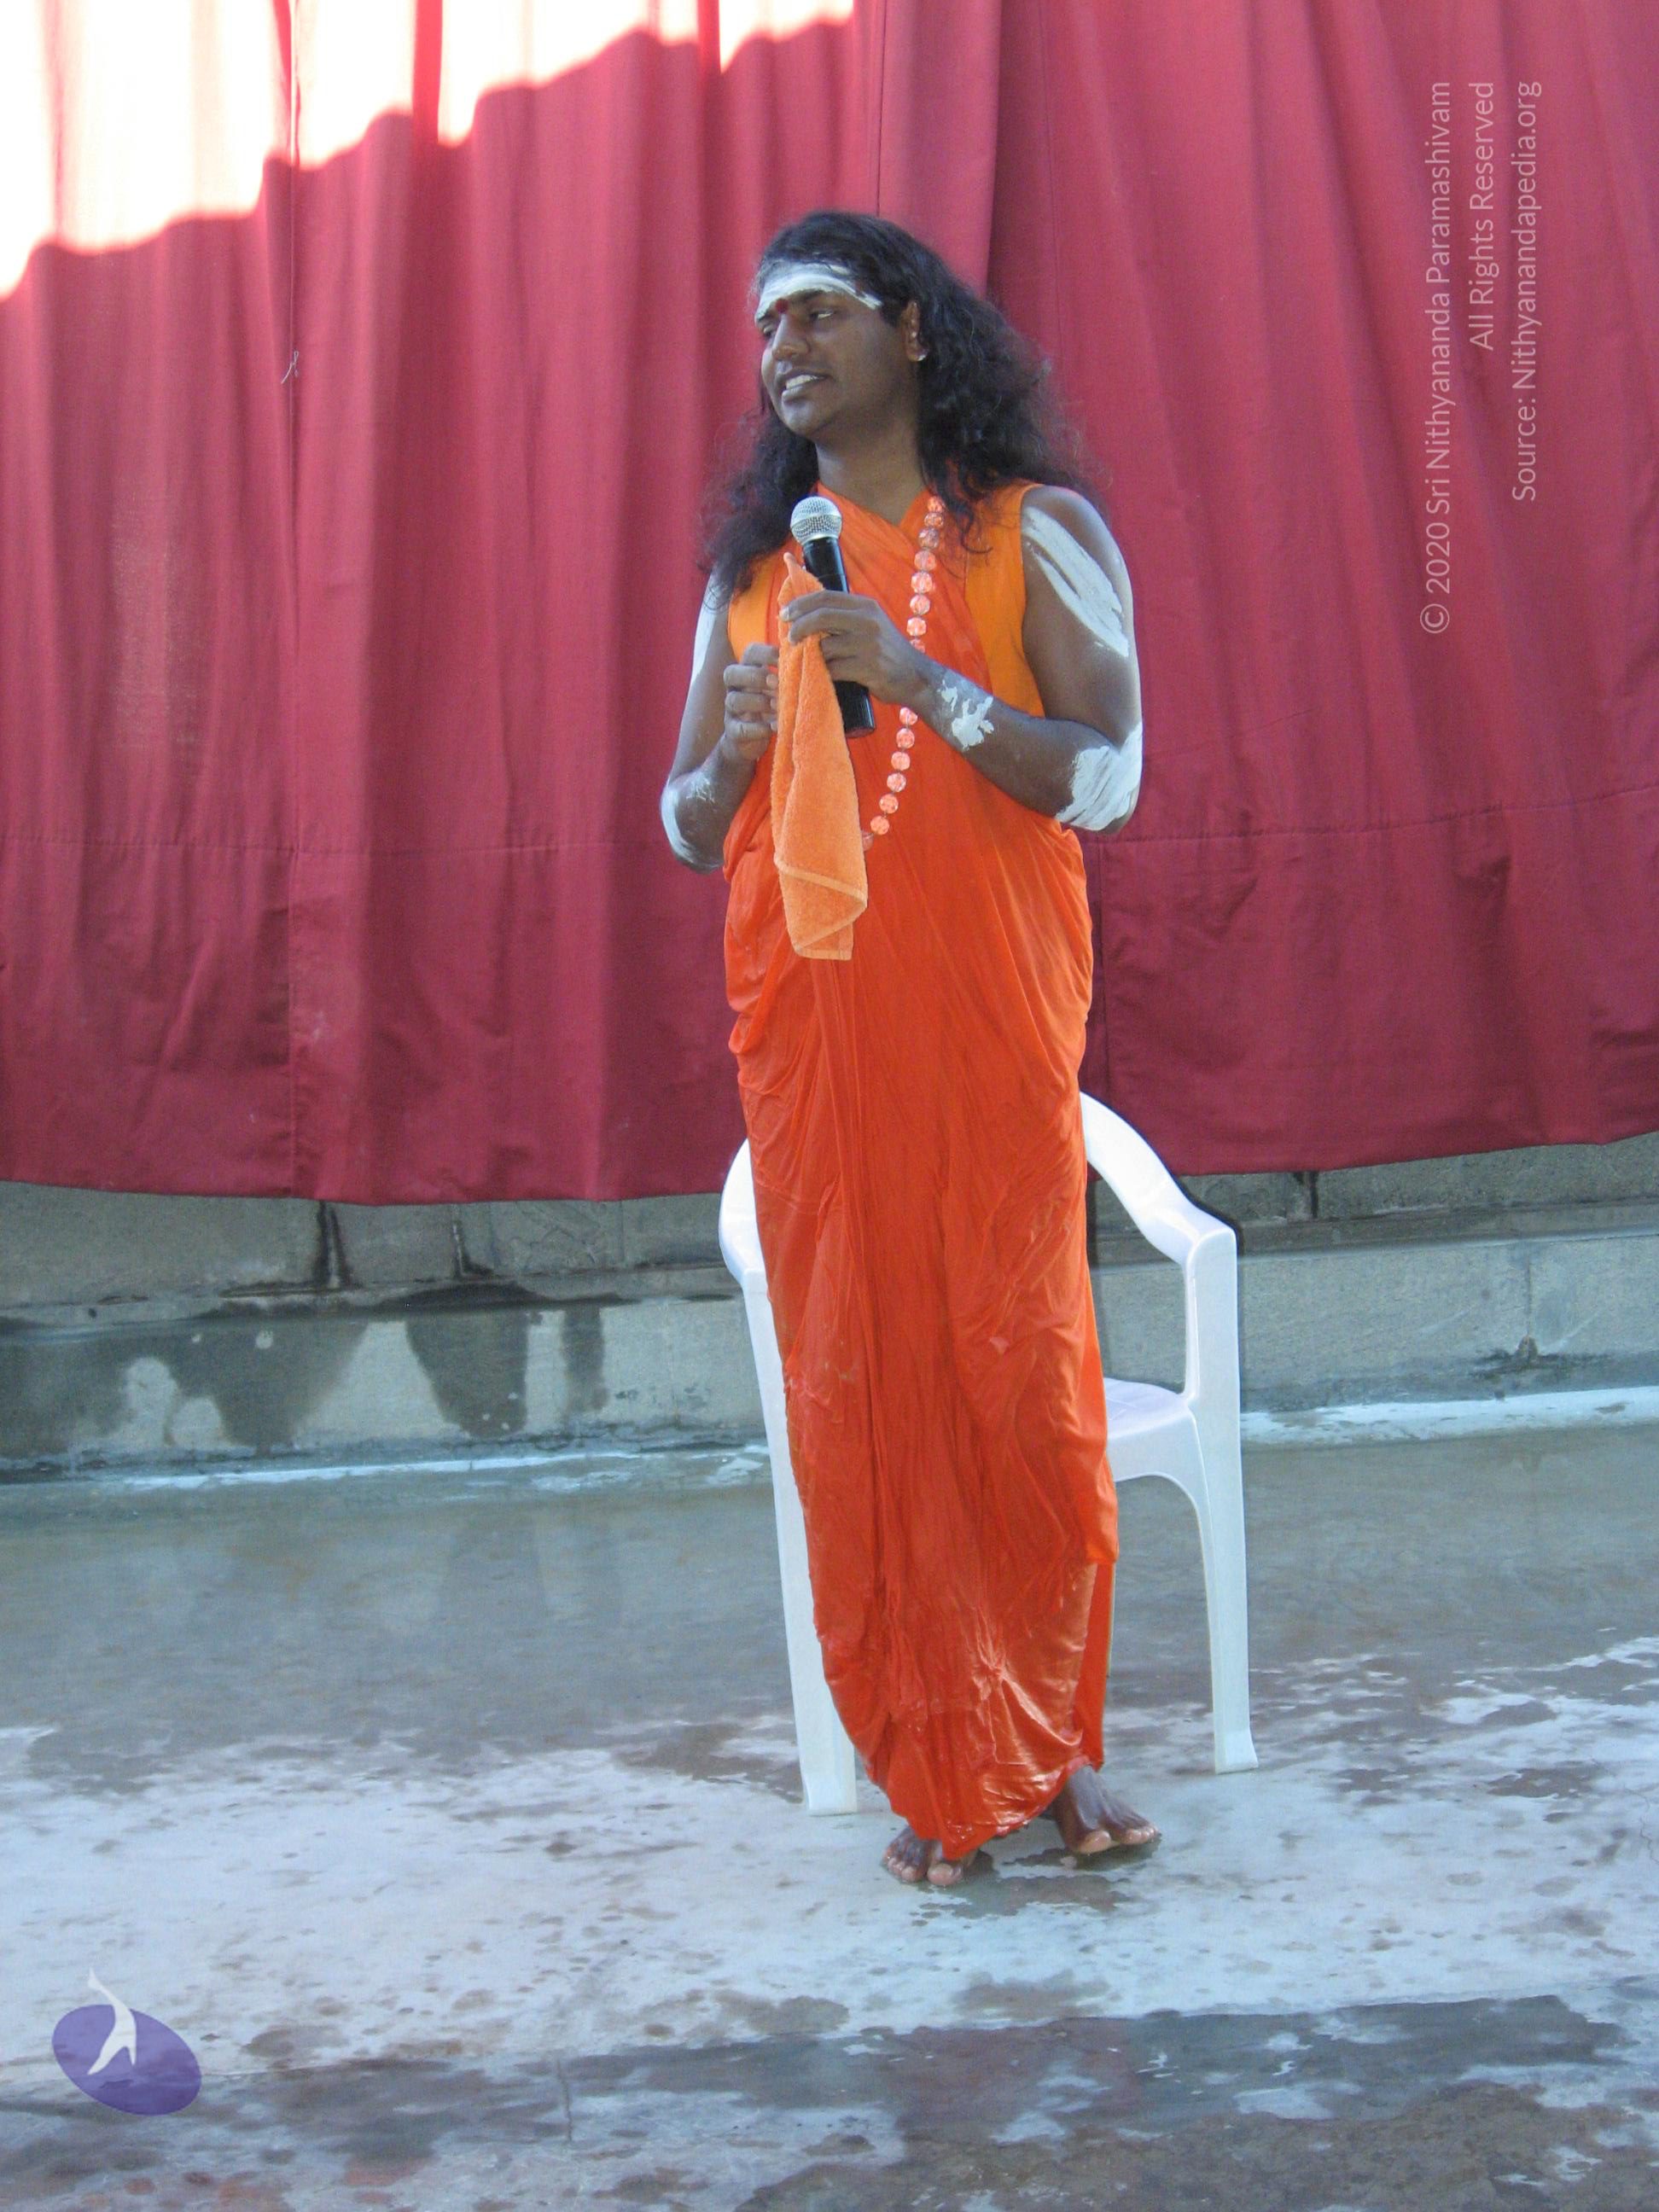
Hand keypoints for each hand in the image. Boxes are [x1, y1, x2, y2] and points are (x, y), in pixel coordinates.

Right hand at [721, 642, 777, 761]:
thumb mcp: (777, 688)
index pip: (750, 653)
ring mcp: (731, 710)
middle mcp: (735, 688)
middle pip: (732, 673)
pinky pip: (739, 728)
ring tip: (778, 706)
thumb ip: (787, 674)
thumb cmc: (770, 707)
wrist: (750, 742)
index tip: (784, 659)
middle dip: (755, 676)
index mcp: (748, 671)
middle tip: (776, 683)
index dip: (765, 653)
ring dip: (758, 702)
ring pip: (734, 700)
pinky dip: (757, 728)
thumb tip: (811, 657)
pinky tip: (774, 728)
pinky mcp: (733, 732)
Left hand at [780, 589, 929, 708]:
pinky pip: (834, 669)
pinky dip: (826, 673)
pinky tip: (827, 675)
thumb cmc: (886, 651)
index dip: (801, 604)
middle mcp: (868, 621)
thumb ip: (844, 616)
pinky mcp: (869, 668)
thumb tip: (805, 613)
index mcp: (866, 606)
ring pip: (826, 646)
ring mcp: (869, 645)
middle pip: (822, 616)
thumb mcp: (870, 624)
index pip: (825, 597)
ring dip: (815, 656)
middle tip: (789, 638)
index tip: (785, 614)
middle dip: (799, 627)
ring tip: (816, 662)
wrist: (915, 676)